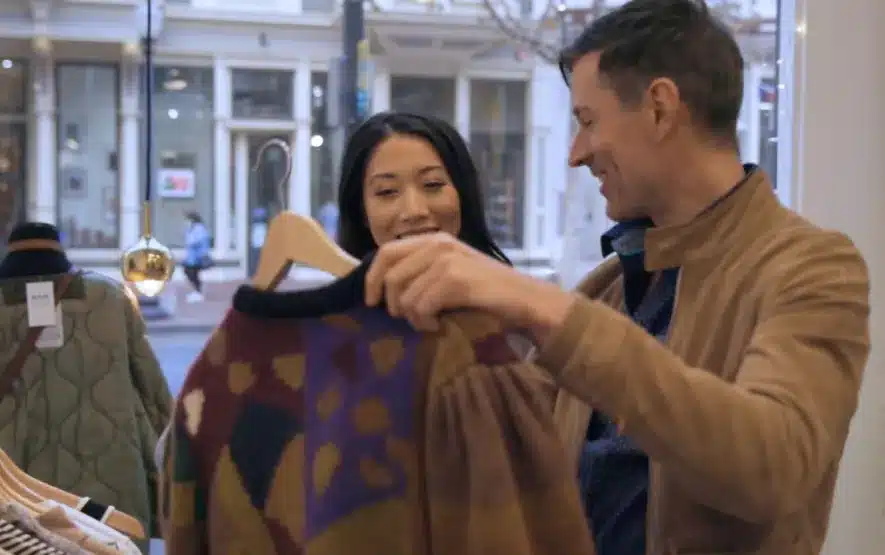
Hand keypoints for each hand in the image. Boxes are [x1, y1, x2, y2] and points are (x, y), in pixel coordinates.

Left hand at [364, 233, 569, 333]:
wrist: (526, 300)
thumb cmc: (488, 292)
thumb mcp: (452, 273)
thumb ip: (423, 272)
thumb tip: (384, 289)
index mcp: (435, 239)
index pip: (386, 252)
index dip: (372, 278)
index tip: (371, 301)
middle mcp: (438, 244)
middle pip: (391, 274)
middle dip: (392, 302)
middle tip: (405, 317)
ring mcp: (446, 260)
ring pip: (405, 295)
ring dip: (412, 316)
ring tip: (430, 322)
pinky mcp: (454, 279)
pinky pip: (420, 306)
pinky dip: (425, 322)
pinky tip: (439, 325)